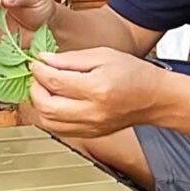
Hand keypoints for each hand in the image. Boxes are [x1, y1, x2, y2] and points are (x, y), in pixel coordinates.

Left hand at [26, 47, 167, 138]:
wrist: (154, 98)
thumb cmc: (133, 73)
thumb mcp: (103, 55)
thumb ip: (70, 59)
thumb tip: (44, 60)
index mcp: (97, 88)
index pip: (55, 82)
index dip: (39, 71)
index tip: (36, 63)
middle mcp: (92, 112)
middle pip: (46, 106)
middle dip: (35, 88)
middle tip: (38, 77)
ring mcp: (90, 127)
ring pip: (48, 122)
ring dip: (39, 104)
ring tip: (44, 89)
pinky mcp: (89, 135)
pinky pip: (57, 130)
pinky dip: (49, 116)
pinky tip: (53, 102)